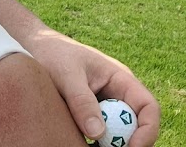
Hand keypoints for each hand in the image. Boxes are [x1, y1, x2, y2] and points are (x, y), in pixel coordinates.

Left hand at [25, 29, 159, 146]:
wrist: (36, 48)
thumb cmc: (53, 54)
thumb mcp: (66, 74)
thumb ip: (81, 101)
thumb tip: (98, 132)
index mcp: (121, 80)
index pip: (149, 107)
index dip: (148, 131)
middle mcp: (118, 96)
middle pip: (137, 126)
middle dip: (128, 143)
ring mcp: (105, 108)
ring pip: (118, 134)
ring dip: (109, 144)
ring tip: (88, 145)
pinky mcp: (91, 117)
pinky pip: (100, 136)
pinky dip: (95, 143)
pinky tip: (80, 143)